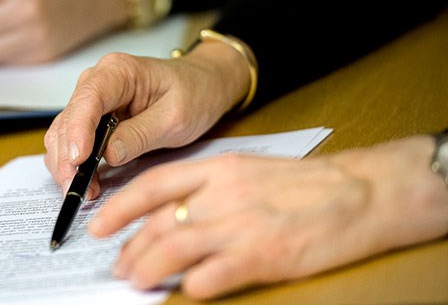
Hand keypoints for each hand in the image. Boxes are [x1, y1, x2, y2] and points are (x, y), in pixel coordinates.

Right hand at [44, 40, 250, 199]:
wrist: (201, 87)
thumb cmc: (193, 94)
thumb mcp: (175, 118)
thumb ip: (141, 135)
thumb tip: (108, 155)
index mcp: (118, 72)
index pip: (88, 98)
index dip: (78, 129)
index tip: (78, 159)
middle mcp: (97, 82)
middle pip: (68, 119)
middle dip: (68, 157)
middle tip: (78, 190)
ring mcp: (91, 101)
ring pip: (63, 133)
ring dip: (66, 164)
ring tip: (84, 191)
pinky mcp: (91, 119)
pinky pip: (72, 141)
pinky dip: (73, 163)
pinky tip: (85, 182)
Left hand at [88, 135, 447, 299]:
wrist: (360, 192)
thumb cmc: (303, 183)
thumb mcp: (248, 170)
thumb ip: (208, 189)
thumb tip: (170, 215)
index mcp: (218, 169)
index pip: (154, 186)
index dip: (119, 207)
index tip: (98, 225)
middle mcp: (224, 195)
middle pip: (160, 223)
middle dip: (130, 248)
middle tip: (117, 266)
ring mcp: (243, 225)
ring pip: (176, 249)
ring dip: (148, 269)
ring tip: (134, 281)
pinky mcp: (264, 256)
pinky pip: (213, 276)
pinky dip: (193, 285)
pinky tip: (184, 290)